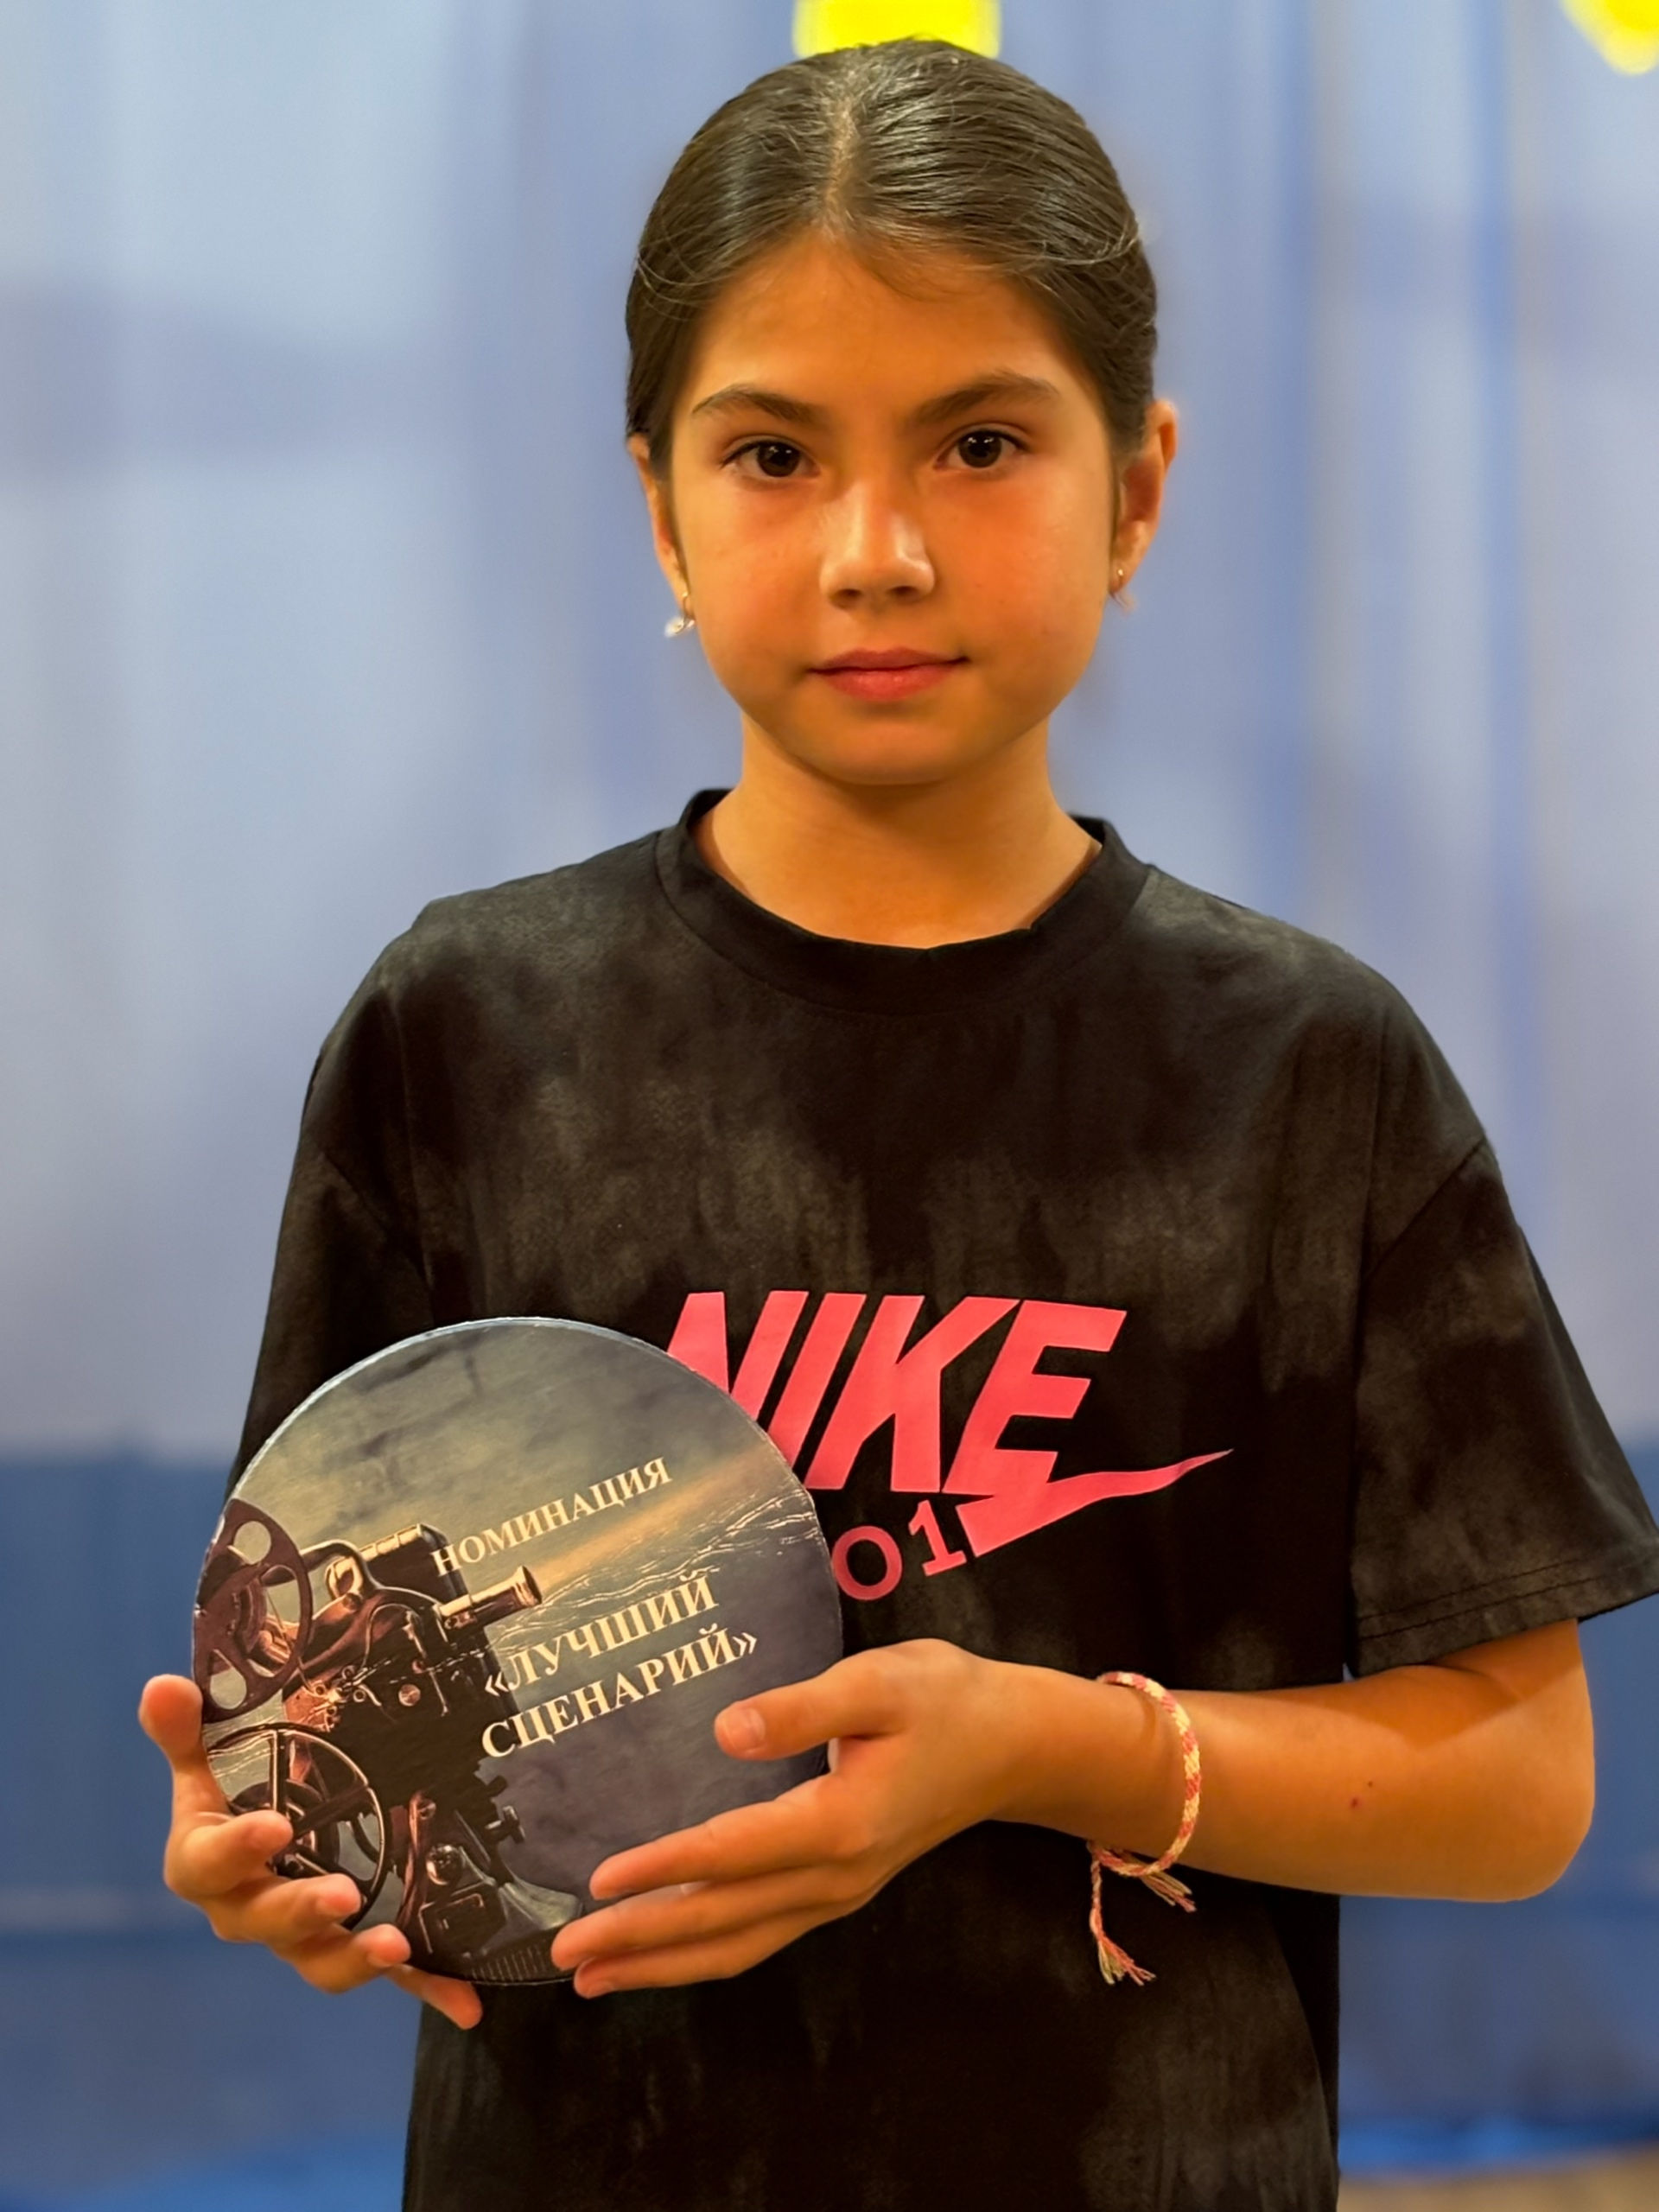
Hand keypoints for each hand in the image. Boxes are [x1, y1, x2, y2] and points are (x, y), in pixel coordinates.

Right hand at [138, 1674, 481, 2029]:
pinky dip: (428, 1986)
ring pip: (323, 1959)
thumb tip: (163, 1686)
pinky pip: (392, 1976)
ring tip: (398, 1944)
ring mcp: (305, 1933)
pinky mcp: (355, 1945)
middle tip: (344, 1894)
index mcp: (209, 1863)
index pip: (207, 1865)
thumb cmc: (234, 1789)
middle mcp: (252, 1907)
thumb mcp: (210, 1755)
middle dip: (304, 1910)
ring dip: (359, 1958)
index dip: (237, 1849)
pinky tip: (467, 2001)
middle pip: (268, 1922)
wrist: (273, 1828)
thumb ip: (189, 1727)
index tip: (275, 1826)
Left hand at [550, 1639, 1025, 1996]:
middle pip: (722, 1920)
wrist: (1012, 1744)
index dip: (662, 1869)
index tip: (596, 1884)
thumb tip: (728, 1730)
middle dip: (639, 1941)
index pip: (731, 1855)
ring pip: (737, 1944)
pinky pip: (758, 1937)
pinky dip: (703, 1952)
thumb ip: (803, 1707)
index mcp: (839, 1824)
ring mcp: (837, 1893)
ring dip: (662, 1963)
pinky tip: (666, 1953)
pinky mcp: (837, 1890)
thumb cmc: (944, 1699)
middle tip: (564, 1954)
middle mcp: (834, 1876)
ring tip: (591, 1976)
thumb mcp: (880, 1682)